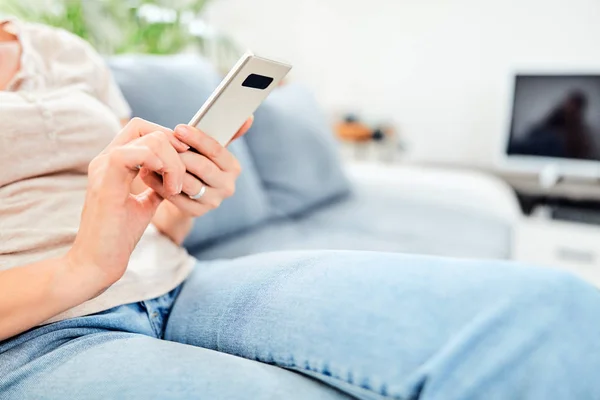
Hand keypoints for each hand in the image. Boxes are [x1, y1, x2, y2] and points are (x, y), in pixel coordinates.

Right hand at [68, 118, 188, 286]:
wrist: (98, 261)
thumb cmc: (119, 235)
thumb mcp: (145, 203)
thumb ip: (156, 185)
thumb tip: (175, 175)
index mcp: (114, 162)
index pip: (141, 129)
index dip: (168, 138)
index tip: (184, 161)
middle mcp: (106, 158)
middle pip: (144, 127)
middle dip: (174, 146)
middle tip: (182, 175)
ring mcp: (104, 166)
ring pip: (148, 138)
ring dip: (173, 162)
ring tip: (176, 188)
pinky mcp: (107, 179)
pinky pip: (139, 153)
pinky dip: (163, 167)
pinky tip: (169, 190)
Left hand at [147, 118, 252, 222]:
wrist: (189, 193)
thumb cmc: (199, 162)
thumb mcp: (211, 148)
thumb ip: (228, 132)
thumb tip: (248, 117)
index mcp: (233, 167)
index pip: (216, 150)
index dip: (197, 138)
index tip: (178, 128)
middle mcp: (227, 186)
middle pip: (202, 167)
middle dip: (180, 154)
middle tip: (162, 143)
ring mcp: (213, 201)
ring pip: (187, 182)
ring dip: (168, 168)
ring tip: (152, 156)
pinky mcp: (196, 212)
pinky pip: (176, 197)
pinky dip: (160, 184)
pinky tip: (148, 173)